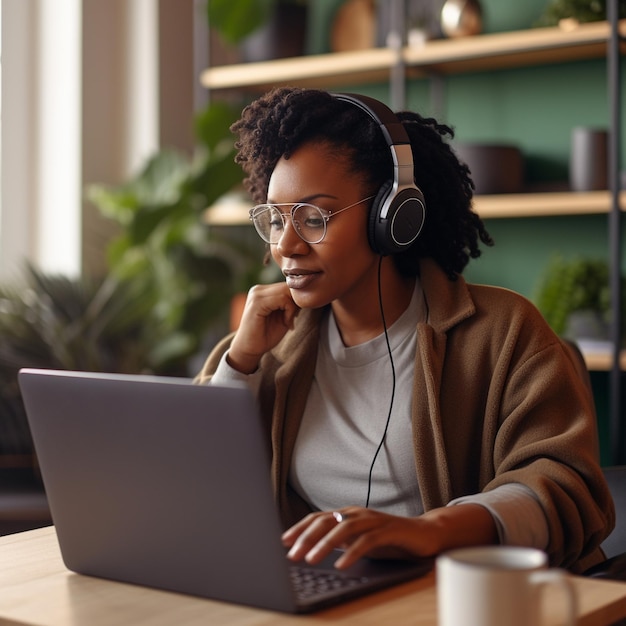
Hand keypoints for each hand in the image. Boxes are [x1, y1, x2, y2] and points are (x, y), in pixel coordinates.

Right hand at [227, 282, 299, 373]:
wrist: (250, 349)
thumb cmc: (266, 334)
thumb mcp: (283, 315)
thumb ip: (291, 303)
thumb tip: (305, 293)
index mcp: (263, 290)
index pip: (287, 285)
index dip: (296, 300)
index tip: (294, 315)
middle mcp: (258, 289)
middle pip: (288, 286)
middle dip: (295, 303)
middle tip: (292, 319)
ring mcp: (256, 294)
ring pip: (286, 291)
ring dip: (292, 307)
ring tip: (287, 321)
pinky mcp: (257, 303)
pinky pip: (282, 299)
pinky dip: (289, 311)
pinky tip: (285, 322)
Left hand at [281, 504, 497, 569]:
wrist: (424, 534)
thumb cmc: (389, 538)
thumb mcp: (359, 539)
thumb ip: (340, 541)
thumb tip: (313, 550)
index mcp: (348, 514)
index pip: (318, 518)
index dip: (300, 528)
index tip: (284, 541)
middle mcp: (357, 513)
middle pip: (326, 521)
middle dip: (306, 538)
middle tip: (291, 555)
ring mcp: (373, 519)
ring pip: (343, 529)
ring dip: (325, 545)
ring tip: (311, 559)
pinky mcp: (388, 530)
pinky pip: (367, 541)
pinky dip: (352, 553)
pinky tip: (342, 565)